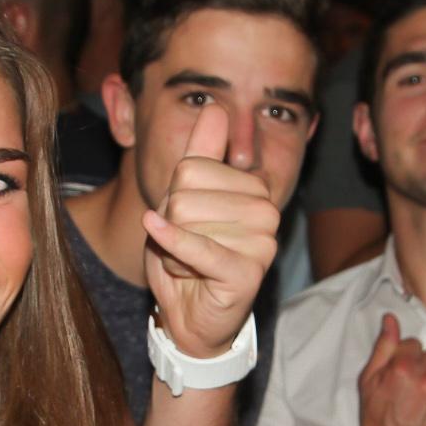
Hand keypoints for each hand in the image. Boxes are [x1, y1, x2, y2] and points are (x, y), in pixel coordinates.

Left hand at [144, 104, 278, 358]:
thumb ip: (200, 154)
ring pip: (188, 221)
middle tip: (184, 248)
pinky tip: (159, 238)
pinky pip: (199, 248)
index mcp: (253, 187)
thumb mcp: (185, 200)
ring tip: (190, 263)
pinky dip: (172, 244)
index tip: (184, 223)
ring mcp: (263, 241)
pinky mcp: (249, 272)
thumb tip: (215, 108)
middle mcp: (266, 210)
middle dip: (171, 224)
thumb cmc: (188, 257)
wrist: (190, 317)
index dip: (172, 198)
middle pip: (186, 193)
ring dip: (172, 248)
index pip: (190, 167)